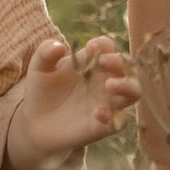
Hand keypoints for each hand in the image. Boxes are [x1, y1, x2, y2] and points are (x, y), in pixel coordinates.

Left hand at [3, 32, 139, 169]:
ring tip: (110, 85)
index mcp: (91, 62)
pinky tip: (97, 114)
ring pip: (133, 91)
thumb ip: (46, 53)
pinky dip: (113, 115)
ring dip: (127, 86)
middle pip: (127, 65)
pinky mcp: (105, 124)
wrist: (36, 123)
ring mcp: (107, 102)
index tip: (90, 47)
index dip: (103, 44)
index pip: (107, 46)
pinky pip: (120, 120)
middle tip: (102, 63)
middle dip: (119, 61)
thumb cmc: (41, 90)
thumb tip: (60, 46)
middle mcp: (104, 79)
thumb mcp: (39, 68)